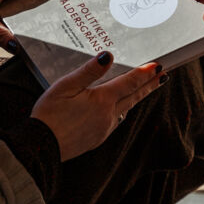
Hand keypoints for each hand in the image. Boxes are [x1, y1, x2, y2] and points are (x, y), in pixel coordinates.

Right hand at [31, 53, 164, 160]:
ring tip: (146, 89)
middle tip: (163, 76)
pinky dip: (123, 110)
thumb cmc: (49, 114)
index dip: (144, 73)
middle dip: (149, 85)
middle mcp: (108, 115)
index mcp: (102, 100)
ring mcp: (104, 129)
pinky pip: (115, 121)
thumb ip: (89, 71)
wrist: (41, 147)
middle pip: (133, 97)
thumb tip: (108, 56)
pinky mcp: (97, 138)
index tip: (158, 66)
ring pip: (126, 109)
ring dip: (137, 97)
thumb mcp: (65, 86)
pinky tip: (121, 109)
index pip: (129, 83)